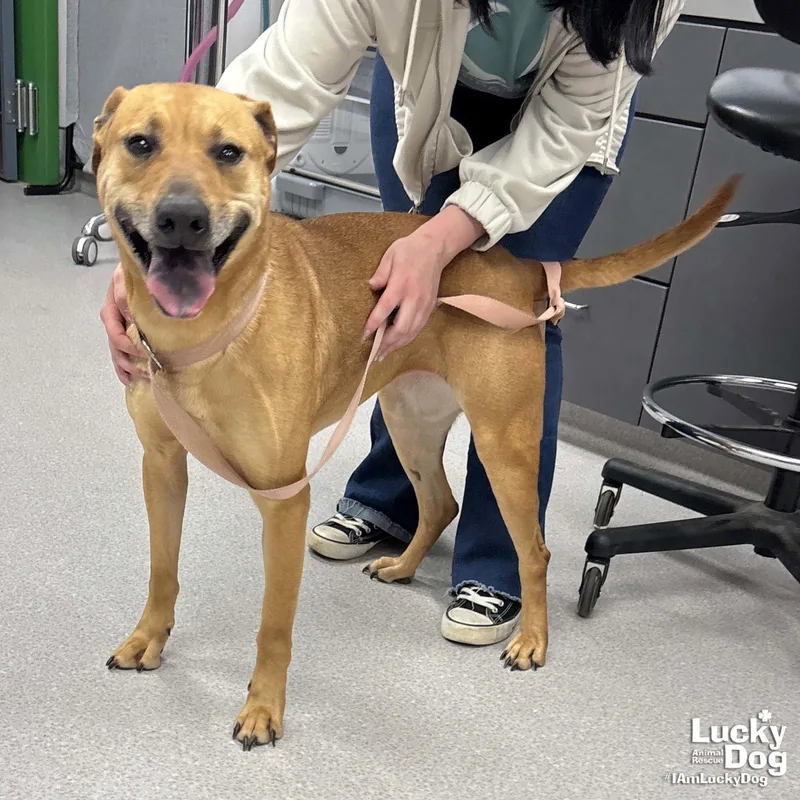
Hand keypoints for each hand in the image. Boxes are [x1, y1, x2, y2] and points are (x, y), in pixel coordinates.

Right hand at [100, 264, 143, 384]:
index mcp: (112, 309)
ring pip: (117, 351)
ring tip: (137, 380)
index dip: (128, 345)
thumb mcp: (128, 280)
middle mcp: (114, 319)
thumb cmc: (136, 271)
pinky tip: (130, 379)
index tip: (143, 352)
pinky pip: (122, 350)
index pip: (115, 333)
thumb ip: (127, 298)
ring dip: (126, 367)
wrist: (143, 262)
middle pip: (115, 346)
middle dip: (127, 362)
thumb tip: (132, 320)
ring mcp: (120, 325)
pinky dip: (125, 366)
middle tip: (144, 373)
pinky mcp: (127, 329)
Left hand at [364, 206, 484, 358]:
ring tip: (383, 354)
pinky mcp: (430, 307)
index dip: (374, 324)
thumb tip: (370, 287)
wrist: (435, 248)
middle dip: (387, 343)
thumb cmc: (409, 250)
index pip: (385, 309)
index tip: (364, 335)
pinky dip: (407, 339)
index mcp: (401, 284)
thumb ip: (381, 273)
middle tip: (374, 353)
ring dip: (397, 345)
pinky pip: (418, 328)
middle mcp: (414, 298)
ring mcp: (424, 304)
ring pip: (411, 332)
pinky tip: (397, 344)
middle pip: (401, 327)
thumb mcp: (390, 255)